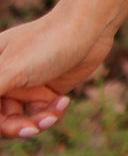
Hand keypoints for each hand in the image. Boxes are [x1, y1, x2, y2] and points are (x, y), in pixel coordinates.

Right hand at [0, 12, 115, 138]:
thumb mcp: (12, 69)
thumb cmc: (48, 41)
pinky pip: (42, 115)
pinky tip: (63, 101)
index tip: (6, 120)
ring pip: (21, 120)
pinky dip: (52, 113)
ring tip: (51, 116)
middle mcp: (5, 77)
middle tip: (31, 129)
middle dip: (14, 127)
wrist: (91, 26)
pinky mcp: (47, 91)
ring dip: (36, 122)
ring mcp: (26, 85)